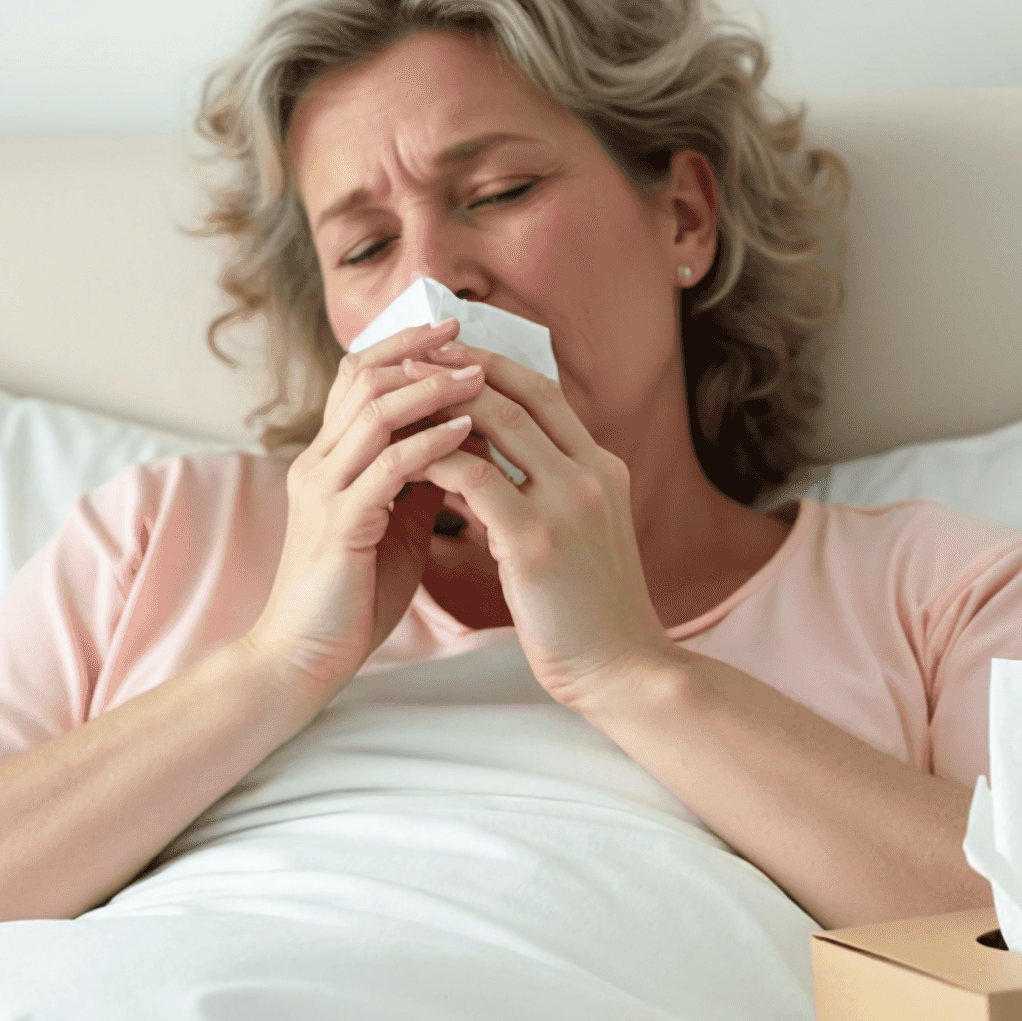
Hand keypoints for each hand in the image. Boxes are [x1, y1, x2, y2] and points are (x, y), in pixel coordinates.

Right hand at [241, 321, 486, 697]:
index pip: (357, 378)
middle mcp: (318, 463)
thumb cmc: (352, 597)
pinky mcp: (338, 524)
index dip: (404, 347)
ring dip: (431, 387)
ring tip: (478, 376)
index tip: (455, 331)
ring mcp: (324, 490)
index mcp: (328, 460)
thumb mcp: (395, 525)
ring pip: (373, 412)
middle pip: (362, 376)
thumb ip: (421, 480)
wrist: (304, 658)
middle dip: (419, 351)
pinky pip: (388, 467)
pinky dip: (430, 442)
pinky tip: (465, 431)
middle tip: (470, 336)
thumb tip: (469, 437)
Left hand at [409, 343, 679, 710]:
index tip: (451, 352)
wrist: (622, 669)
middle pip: (523, 394)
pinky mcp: (536, 542)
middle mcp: (592, 474)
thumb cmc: (590, 612)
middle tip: (414, 354)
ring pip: (500, 424)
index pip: (547, 394)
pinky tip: (406, 457)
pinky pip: (478, 479)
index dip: (496, 365)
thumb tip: (488, 467)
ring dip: (445, 402)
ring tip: (399, 393)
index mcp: (603, 469)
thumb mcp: (579, 535)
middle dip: (463, 368)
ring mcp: (568, 504)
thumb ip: (546, 494)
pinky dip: (440, 458)